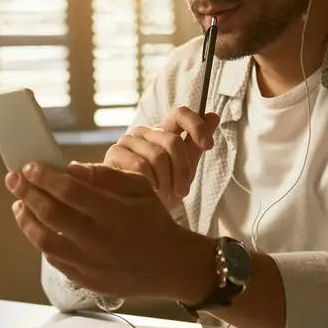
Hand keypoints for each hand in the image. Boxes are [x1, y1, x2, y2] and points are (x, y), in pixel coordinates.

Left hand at [5, 161, 212, 301]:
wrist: (168, 265)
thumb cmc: (152, 220)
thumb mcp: (140, 188)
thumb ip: (105, 176)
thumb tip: (71, 168)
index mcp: (115, 214)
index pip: (71, 192)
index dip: (46, 177)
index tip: (30, 167)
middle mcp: (100, 240)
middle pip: (52, 215)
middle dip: (28, 194)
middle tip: (13, 179)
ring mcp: (90, 264)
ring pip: (45, 242)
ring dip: (27, 220)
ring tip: (18, 204)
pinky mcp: (85, 279)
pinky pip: (54, 260)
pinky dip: (41, 241)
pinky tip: (36, 226)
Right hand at [103, 106, 219, 209]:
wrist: (138, 213)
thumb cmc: (162, 189)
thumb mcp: (184, 168)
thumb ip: (196, 144)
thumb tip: (213, 116)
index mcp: (163, 131)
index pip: (181, 113)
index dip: (197, 125)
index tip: (208, 145)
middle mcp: (145, 131)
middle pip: (173, 141)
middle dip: (182, 170)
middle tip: (182, 192)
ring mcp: (128, 140)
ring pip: (157, 155)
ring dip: (166, 181)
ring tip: (165, 195)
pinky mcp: (114, 153)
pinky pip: (140, 165)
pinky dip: (150, 183)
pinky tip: (149, 192)